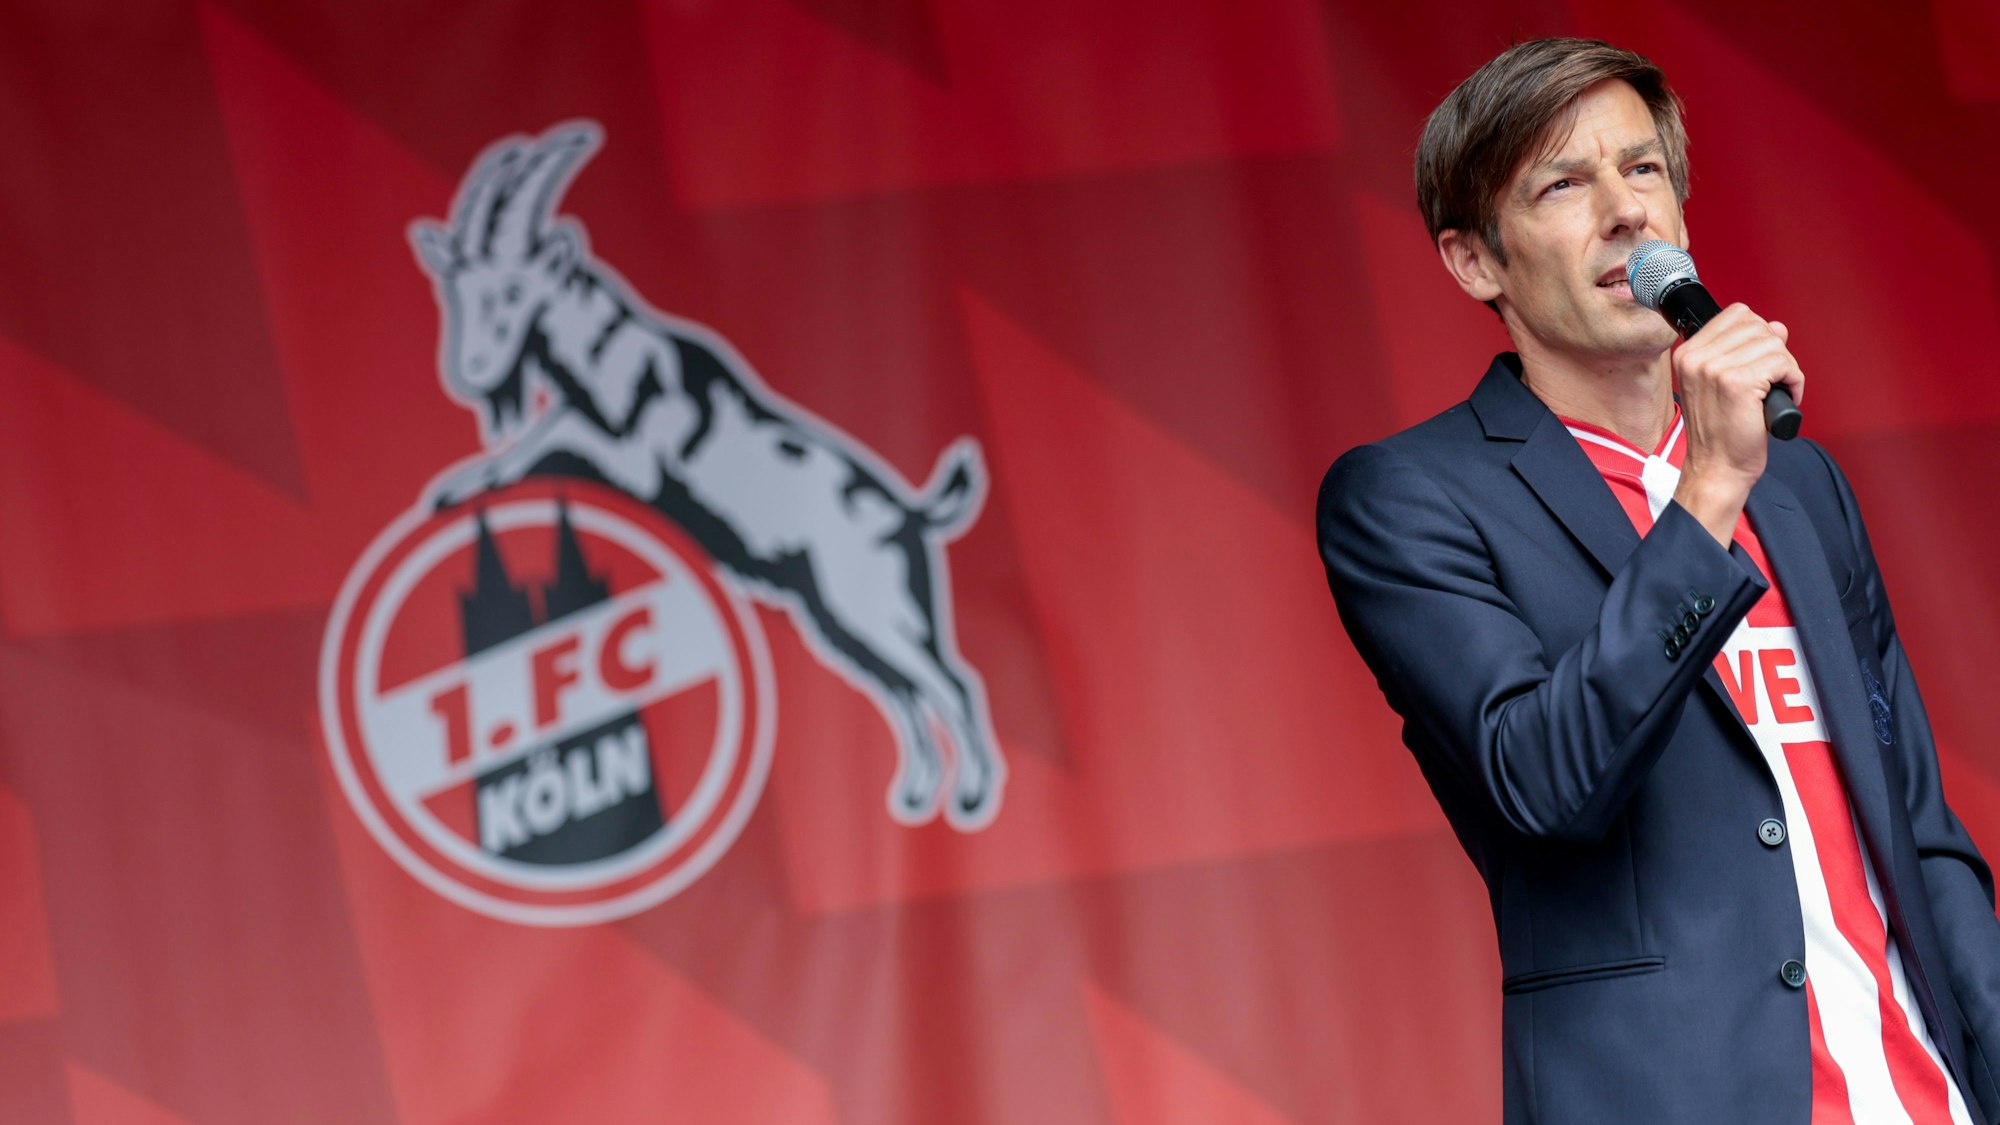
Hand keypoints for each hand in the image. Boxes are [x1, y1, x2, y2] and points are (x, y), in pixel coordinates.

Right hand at [1670, 304, 1804, 545]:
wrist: (1717, 469)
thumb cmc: (1721, 434)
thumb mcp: (1726, 385)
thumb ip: (1745, 352)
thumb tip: (1777, 327)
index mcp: (1688, 354)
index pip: (1736, 314)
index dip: (1758, 335)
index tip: (1760, 362)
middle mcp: (1697, 358)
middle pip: (1757, 325)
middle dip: (1774, 350)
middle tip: (1771, 380)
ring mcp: (1714, 369)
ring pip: (1773, 343)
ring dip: (1786, 368)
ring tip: (1776, 392)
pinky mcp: (1738, 383)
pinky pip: (1782, 363)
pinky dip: (1794, 381)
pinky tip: (1783, 399)